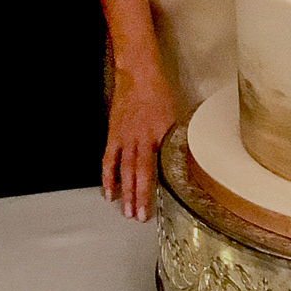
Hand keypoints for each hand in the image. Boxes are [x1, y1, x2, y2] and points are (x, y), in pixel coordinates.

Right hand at [102, 64, 179, 221]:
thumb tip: (183, 157)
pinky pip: (108, 159)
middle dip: (140, 197)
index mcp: (160, 135)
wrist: (138, 73)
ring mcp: (125, 137)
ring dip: (125, 192)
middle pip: (140, 173)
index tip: (159, 205)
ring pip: (124, 170)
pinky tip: (108, 192)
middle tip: (139, 218)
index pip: (159, 168)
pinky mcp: (113, 134)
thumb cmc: (159, 91)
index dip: (157, 188)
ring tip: (125, 212)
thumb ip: (175, 138)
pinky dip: (107, 177)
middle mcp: (142, 139)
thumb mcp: (175, 114)